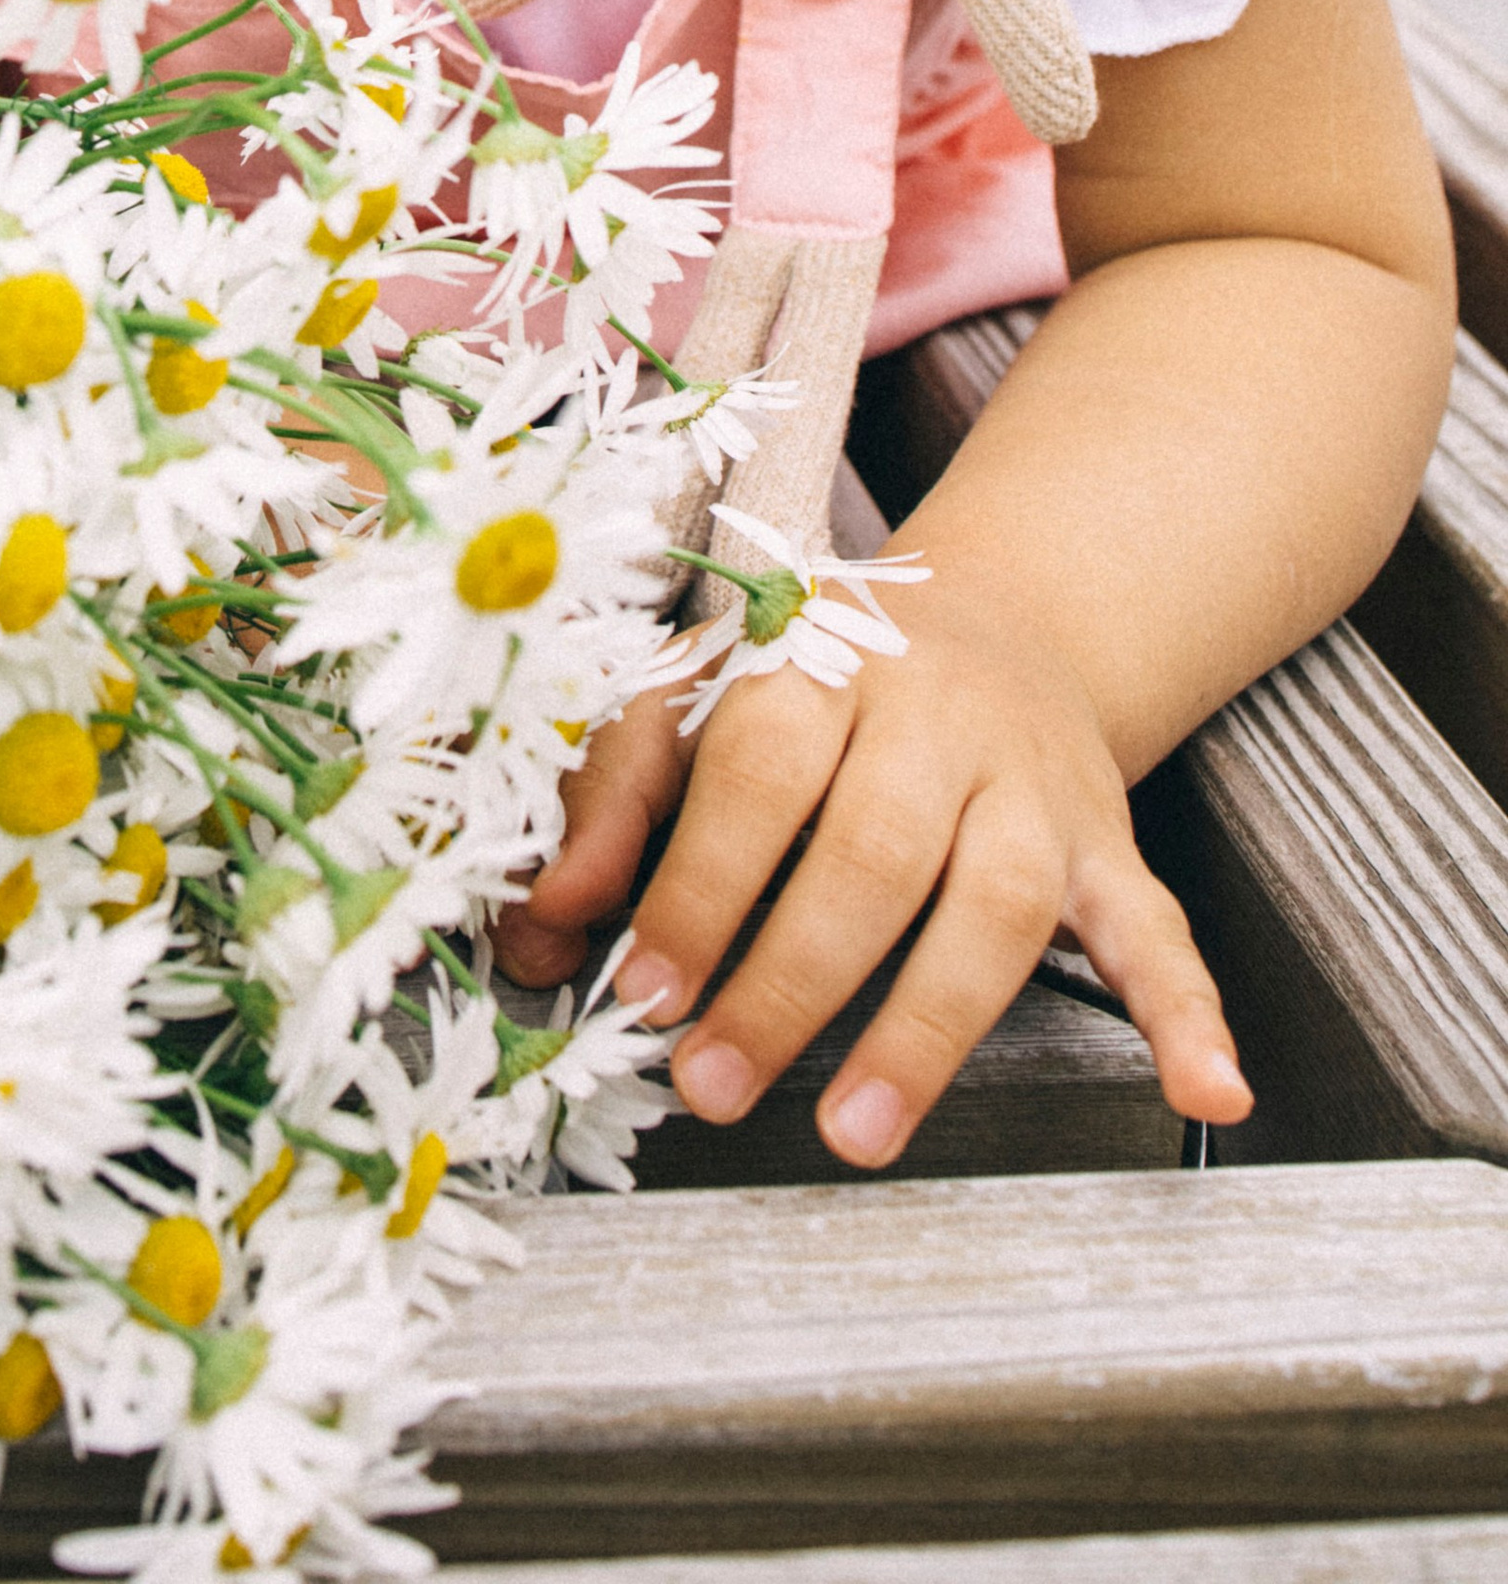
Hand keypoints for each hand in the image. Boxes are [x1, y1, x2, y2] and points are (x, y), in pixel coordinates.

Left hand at [498, 579, 1252, 1167]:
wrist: (990, 616)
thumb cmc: (810, 680)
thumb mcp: (694, 696)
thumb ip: (610, 802)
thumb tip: (542, 930)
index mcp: (822, 659)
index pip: (759, 771)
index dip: (699, 884)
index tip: (641, 989)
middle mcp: (937, 714)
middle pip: (873, 849)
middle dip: (788, 979)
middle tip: (712, 1082)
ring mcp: (1032, 783)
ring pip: (999, 902)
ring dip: (926, 1027)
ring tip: (852, 1135)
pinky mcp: (1108, 844)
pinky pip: (1158, 928)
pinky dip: (1188, 1011)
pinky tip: (1208, 1087)